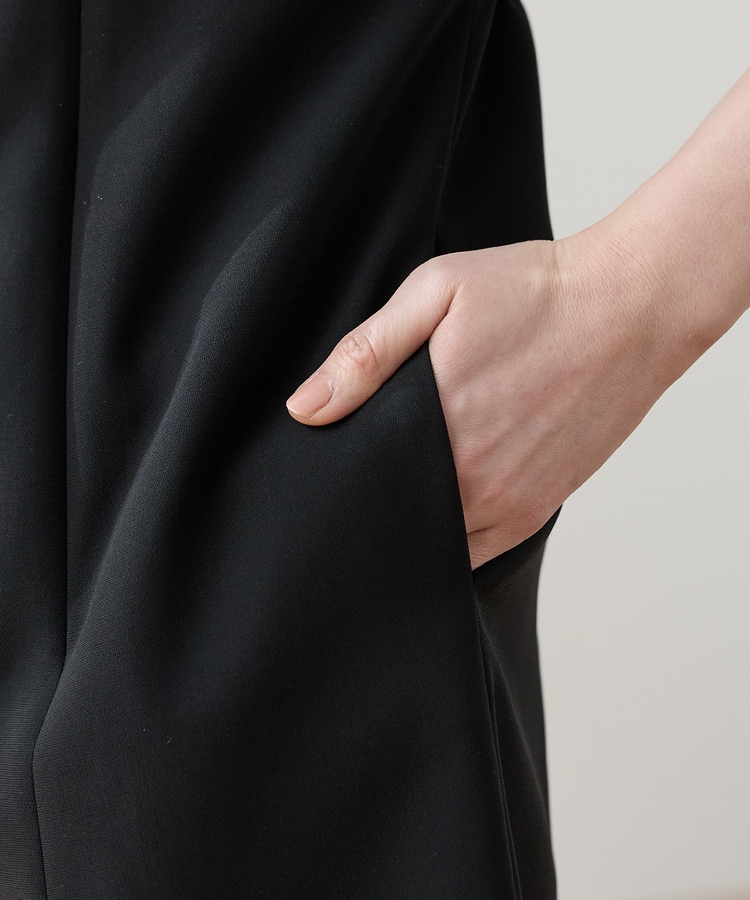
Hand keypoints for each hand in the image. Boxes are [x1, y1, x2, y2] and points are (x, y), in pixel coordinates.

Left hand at [286, 236, 675, 569]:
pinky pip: (476, 551)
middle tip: (352, 490)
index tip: (320, 480)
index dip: (336, 488)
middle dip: (368, 510)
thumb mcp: (437, 292)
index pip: (361, 487)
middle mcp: (472, 480)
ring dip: (408, 528)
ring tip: (394, 498)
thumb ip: (367, 353)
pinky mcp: (537, 511)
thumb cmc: (534, 294)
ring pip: (433, 546)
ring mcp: (509, 504)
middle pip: (393, 521)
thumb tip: (304, 409)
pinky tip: (436, 510)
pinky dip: (450, 539)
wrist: (630, 308)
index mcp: (437, 426)